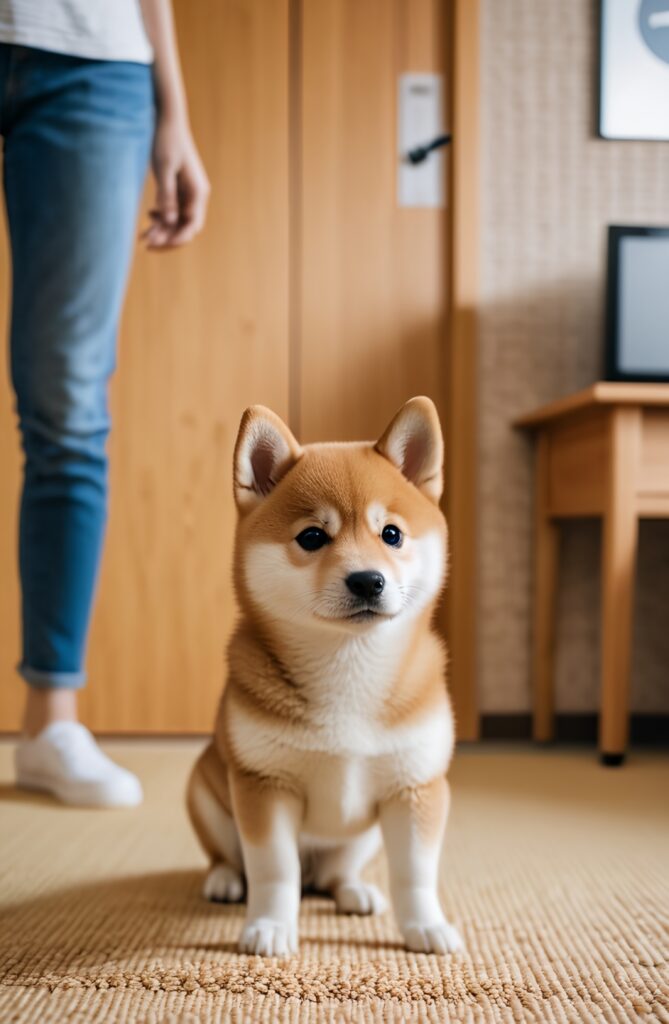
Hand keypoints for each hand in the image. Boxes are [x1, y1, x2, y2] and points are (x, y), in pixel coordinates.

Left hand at [142, 112, 209, 249]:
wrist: (167, 119)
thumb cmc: (166, 140)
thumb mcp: (163, 168)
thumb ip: (166, 195)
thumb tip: (167, 221)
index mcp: (197, 192)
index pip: (192, 226)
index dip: (176, 239)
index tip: (158, 244)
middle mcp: (196, 196)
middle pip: (185, 228)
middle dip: (167, 238)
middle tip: (146, 244)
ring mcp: (188, 193)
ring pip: (177, 221)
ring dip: (162, 230)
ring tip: (142, 235)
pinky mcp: (179, 188)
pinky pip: (173, 211)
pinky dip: (162, 217)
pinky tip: (149, 215)